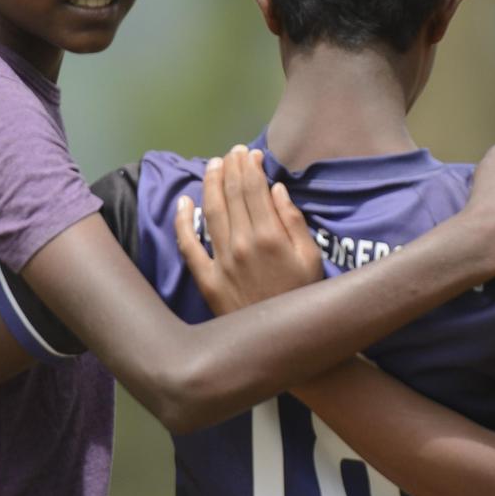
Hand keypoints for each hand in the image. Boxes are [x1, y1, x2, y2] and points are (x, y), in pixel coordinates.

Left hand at [178, 146, 323, 315]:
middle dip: (231, 168)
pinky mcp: (207, 280)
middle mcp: (242, 244)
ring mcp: (221, 262)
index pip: (254, 189)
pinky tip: (183, 202)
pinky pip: (189, 246)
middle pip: (231, 195)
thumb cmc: (304, 297)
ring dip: (210, 184)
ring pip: (210, 212)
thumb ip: (294, 222)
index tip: (251, 153)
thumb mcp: (312, 259)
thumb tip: (277, 189)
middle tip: (232, 153)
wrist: (284, 342)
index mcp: (270, 236)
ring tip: (213, 165)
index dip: (250, 166)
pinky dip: (183, 221)